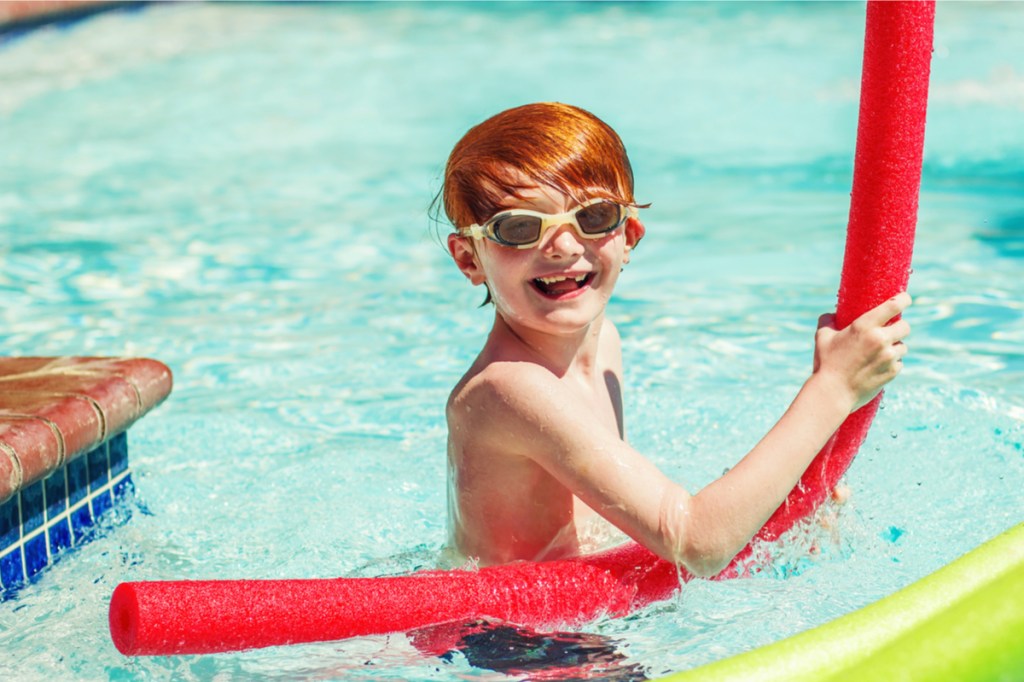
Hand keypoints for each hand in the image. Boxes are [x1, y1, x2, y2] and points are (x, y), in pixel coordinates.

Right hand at [812, 292, 910, 411]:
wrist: (833, 392)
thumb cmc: (826, 363)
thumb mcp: (822, 337)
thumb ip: (828, 321)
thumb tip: (832, 315)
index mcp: (865, 326)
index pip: (893, 305)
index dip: (903, 299)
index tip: (905, 299)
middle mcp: (880, 339)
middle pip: (905, 326)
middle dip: (899, 327)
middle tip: (890, 330)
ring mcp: (888, 357)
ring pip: (903, 346)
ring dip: (895, 347)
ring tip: (880, 352)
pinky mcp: (892, 372)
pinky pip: (899, 362)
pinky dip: (892, 363)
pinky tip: (878, 366)